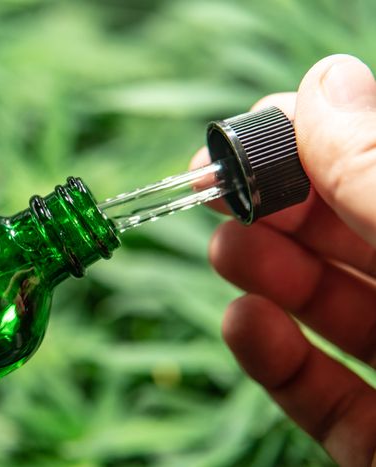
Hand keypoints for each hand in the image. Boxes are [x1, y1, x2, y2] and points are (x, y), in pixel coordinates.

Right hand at [191, 54, 375, 465]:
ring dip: (272, 275)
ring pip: (342, 313)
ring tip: (223, 247)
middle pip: (365, 236)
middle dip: (287, 207)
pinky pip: (329, 397)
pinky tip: (243, 321)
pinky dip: (277, 358)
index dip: (329, 138)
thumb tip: (323, 85)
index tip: (258, 127)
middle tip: (222, 190)